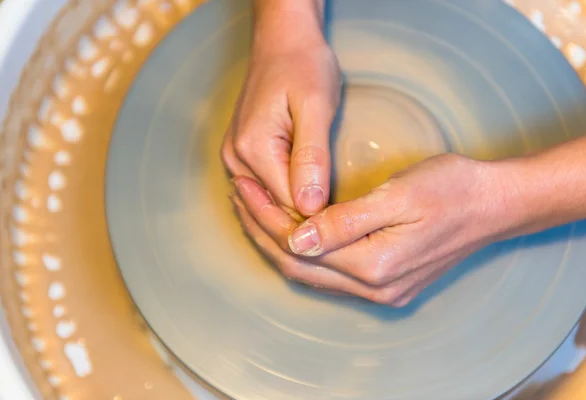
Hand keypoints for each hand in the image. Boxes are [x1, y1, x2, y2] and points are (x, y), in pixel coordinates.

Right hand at [221, 28, 341, 215]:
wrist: (282, 42)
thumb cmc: (304, 67)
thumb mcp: (316, 106)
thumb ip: (312, 157)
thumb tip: (310, 207)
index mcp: (253, 149)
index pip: (289, 206)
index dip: (321, 220)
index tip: (350, 224)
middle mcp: (236, 159)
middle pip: (275, 211)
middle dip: (308, 222)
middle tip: (345, 229)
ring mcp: (234, 159)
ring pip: (268, 206)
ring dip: (297, 216)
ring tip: (331, 224)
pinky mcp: (240, 157)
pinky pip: (264, 192)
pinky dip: (286, 203)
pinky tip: (309, 206)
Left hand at [232, 153, 513, 305]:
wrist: (495, 204)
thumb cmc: (451, 189)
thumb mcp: (397, 196)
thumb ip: (344, 221)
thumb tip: (296, 239)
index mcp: (374, 265)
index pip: (298, 245)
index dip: (265, 215)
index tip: (244, 185)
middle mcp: (374, 288)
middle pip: (298, 266)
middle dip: (262, 230)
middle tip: (239, 196)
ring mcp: (381, 290)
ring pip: (311, 273)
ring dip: (278, 243)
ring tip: (254, 211)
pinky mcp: (386, 283)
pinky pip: (330, 274)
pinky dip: (304, 253)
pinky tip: (291, 232)